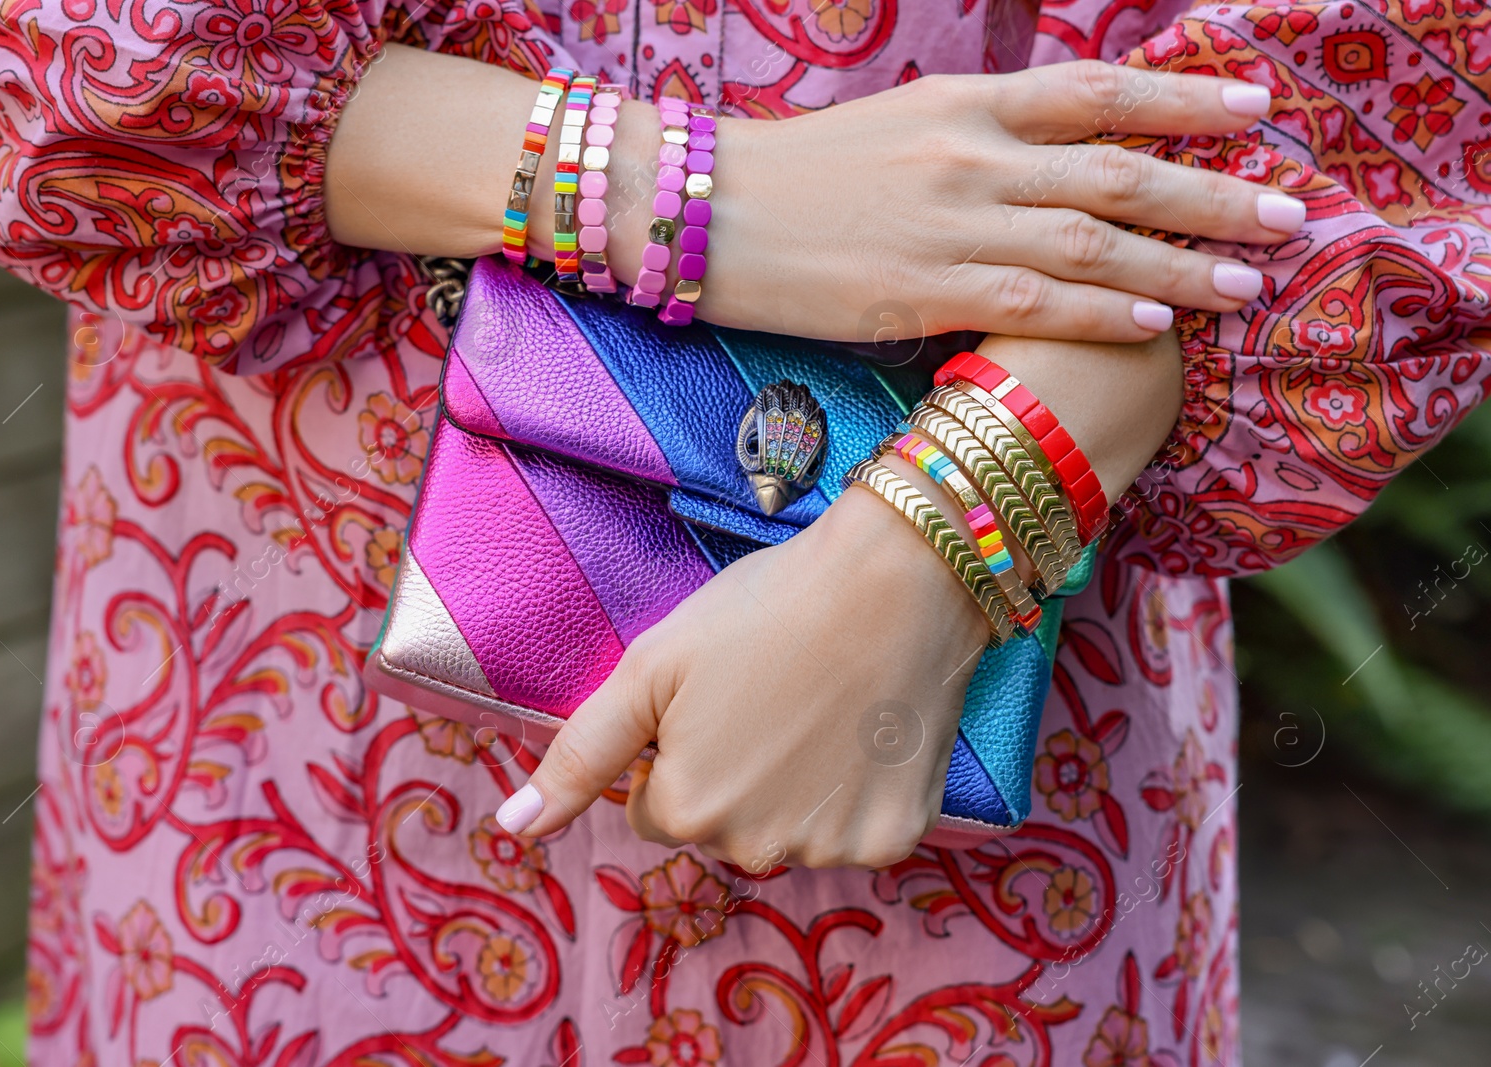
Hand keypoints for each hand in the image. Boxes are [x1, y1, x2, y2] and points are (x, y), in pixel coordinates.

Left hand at [494, 486, 990, 870]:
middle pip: (720, 826)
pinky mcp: (894, 839)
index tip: (715, 696)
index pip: (654, 809)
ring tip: (817, 706)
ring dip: (793, 787)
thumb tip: (516, 828)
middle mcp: (755, 849)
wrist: (894, 581)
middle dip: (731, 774)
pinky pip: (852, 831)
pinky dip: (855, 792)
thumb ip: (580, 754)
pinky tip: (861, 732)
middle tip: (766, 695)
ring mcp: (830, 849)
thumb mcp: (650, 668)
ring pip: (785, 831)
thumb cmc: (762, 611)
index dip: (678, 749)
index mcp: (686, 810)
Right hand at [600, 62, 1300, 342]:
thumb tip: (1052, 165)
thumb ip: (979, 140)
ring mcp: (952, 220)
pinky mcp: (924, 287)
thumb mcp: (899, 128)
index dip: (1185, 99)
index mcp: (965, 102)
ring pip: (1094, 237)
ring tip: (1249, 279)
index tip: (1256, 108)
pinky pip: (1037, 299)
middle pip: (1120, 167)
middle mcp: (972, 153)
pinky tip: (1156, 322)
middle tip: (1286, 210)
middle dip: (1213, 189)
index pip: (1098, 91)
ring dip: (1181, 260)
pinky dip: (1103, 308)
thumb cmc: (796, 176)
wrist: (704, 212)